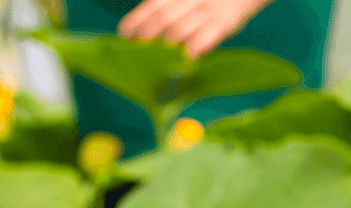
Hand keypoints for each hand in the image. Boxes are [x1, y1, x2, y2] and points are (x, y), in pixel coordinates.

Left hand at [117, 0, 274, 58]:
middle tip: (140, 50)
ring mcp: (209, 10)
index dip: (135, 20)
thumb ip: (167, 6)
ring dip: (166, 46)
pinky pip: (205, 38)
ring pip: (179, 30)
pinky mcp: (225, 23)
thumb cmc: (210, 0)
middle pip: (162, 17)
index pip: (151, 6)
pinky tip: (185, 58)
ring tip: (157, 58)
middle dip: (147, 35)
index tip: (125, 35)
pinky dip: (193, 49)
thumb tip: (140, 27)